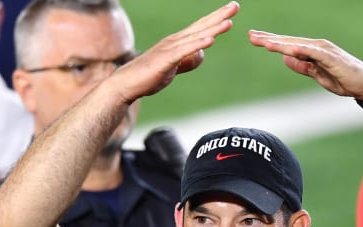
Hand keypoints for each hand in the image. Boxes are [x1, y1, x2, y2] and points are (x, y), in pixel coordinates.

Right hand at [111, 1, 238, 102]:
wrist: (126, 84)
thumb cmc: (148, 75)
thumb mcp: (175, 67)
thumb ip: (189, 60)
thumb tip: (202, 53)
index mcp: (178, 42)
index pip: (201, 27)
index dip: (217, 18)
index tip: (232, 9)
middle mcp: (174, 41)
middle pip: (201, 26)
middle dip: (219, 16)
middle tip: (235, 5)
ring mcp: (169, 49)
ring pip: (195, 37)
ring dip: (213, 29)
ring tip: (229, 22)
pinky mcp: (165, 60)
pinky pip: (184, 51)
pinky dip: (197, 45)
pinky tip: (210, 40)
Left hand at [248, 30, 362, 100]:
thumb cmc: (343, 79)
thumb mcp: (317, 74)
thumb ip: (302, 66)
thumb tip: (285, 60)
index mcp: (312, 50)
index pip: (287, 45)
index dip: (271, 42)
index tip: (254, 39)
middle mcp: (316, 46)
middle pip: (289, 42)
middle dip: (269, 39)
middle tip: (251, 36)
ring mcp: (324, 50)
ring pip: (298, 45)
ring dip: (281, 44)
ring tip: (264, 43)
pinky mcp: (331, 57)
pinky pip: (313, 53)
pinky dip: (300, 50)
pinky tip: (287, 50)